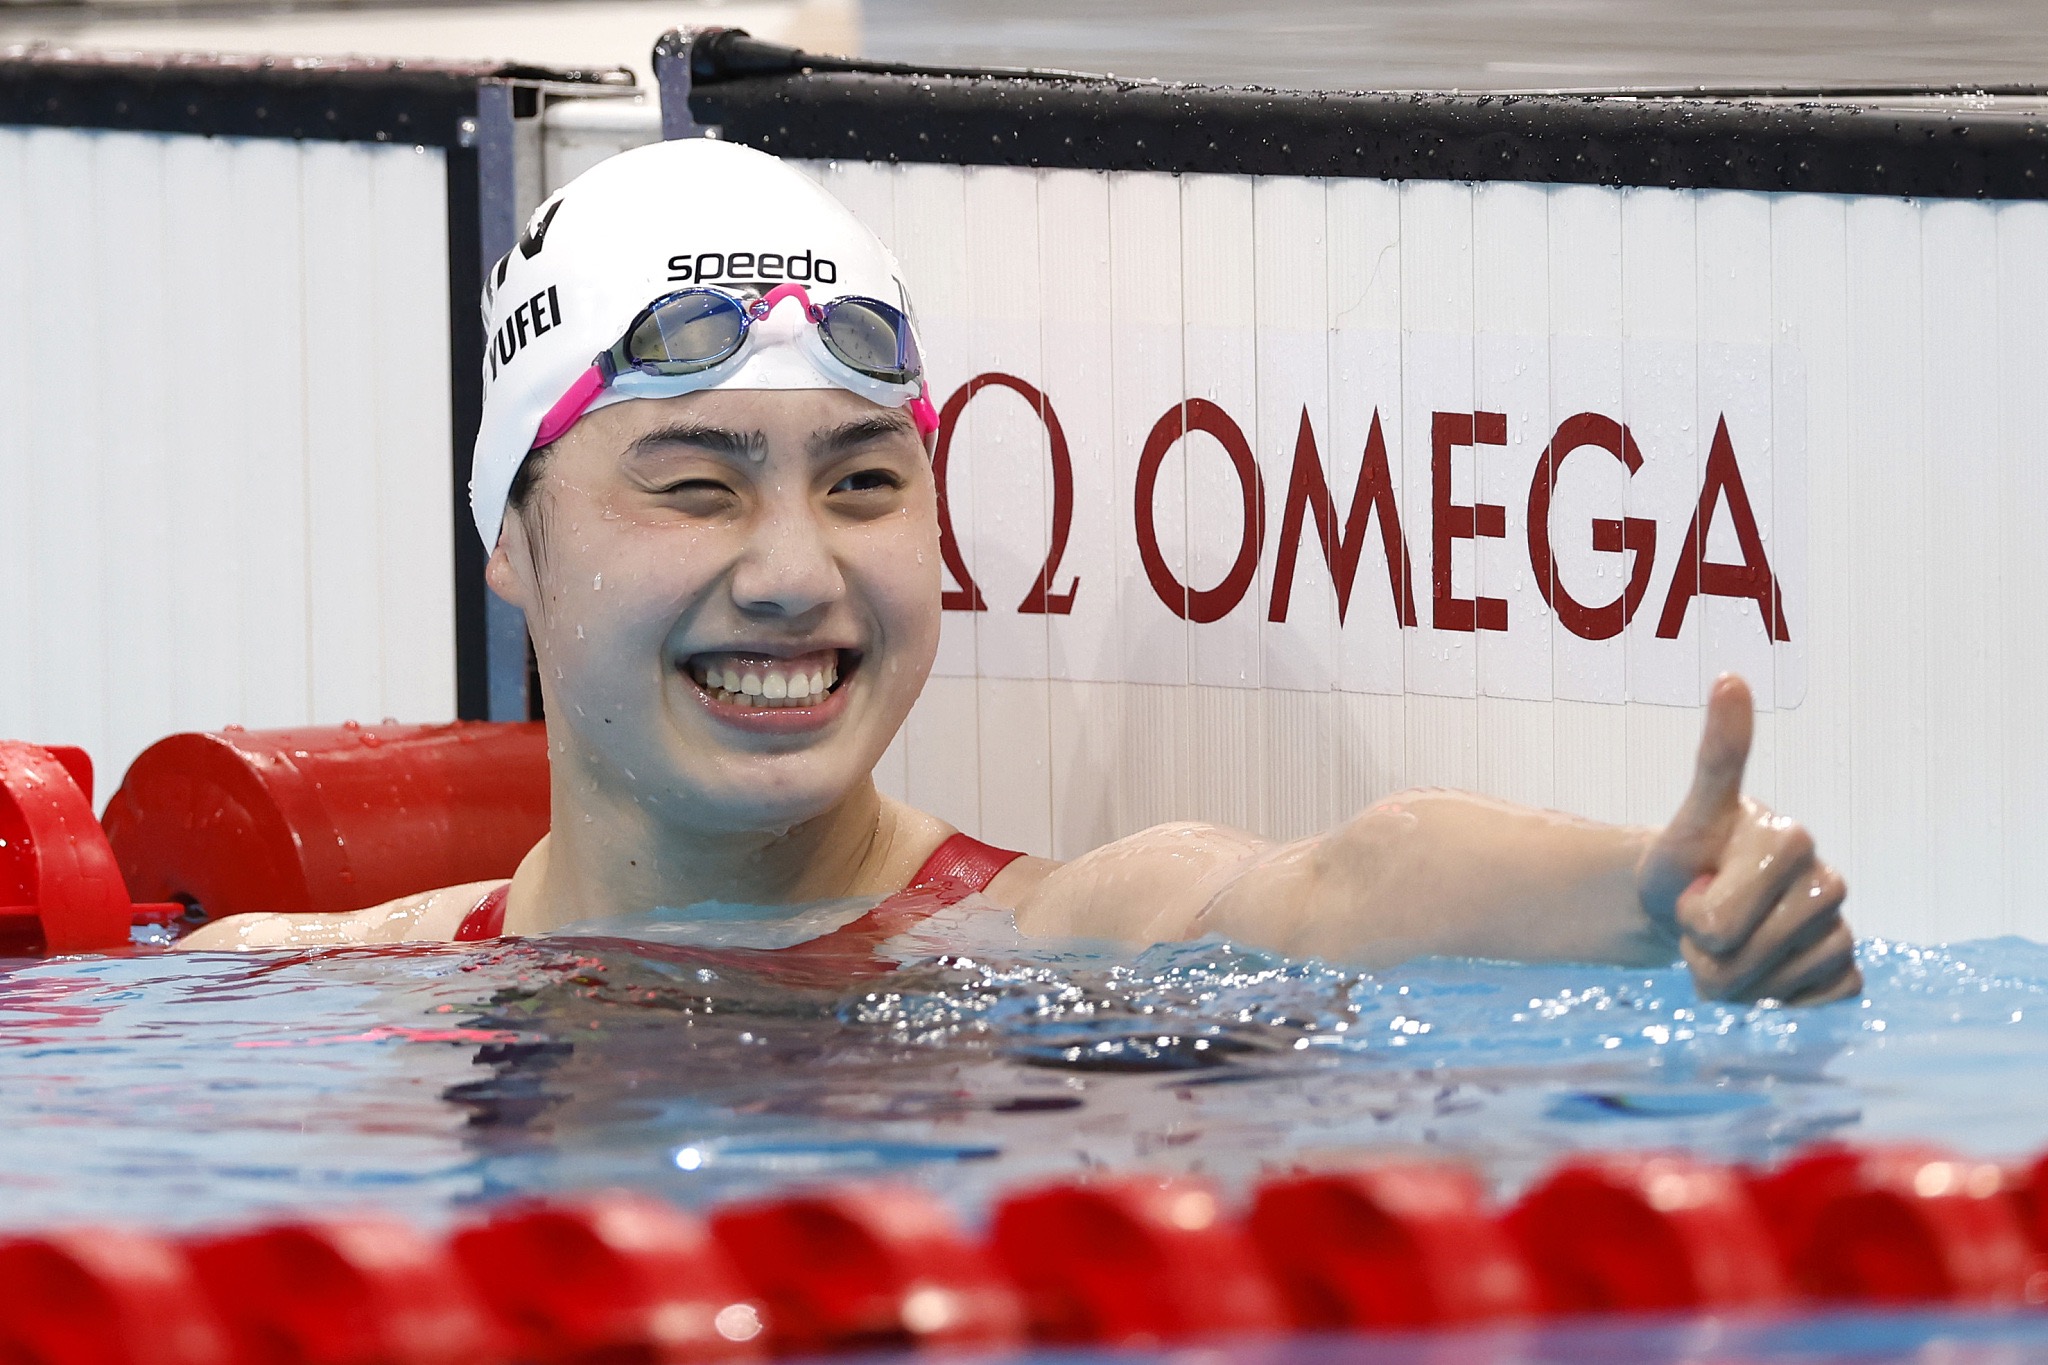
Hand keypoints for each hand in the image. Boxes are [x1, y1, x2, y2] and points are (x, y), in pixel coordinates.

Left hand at [1637, 675, 1858, 1004]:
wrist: (1689, 904)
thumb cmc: (1684, 860)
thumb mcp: (1687, 815)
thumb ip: (1715, 757)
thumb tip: (1730, 677)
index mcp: (1790, 836)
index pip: (1718, 923)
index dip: (1691, 921)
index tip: (1694, 894)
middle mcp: (1828, 877)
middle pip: (1745, 960)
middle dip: (1706, 957)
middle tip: (1699, 926)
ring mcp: (1840, 924)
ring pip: (1776, 986)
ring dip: (1735, 984)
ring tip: (1725, 949)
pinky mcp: (1847, 968)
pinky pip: (1813, 1002)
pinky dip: (1777, 1001)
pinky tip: (1765, 972)